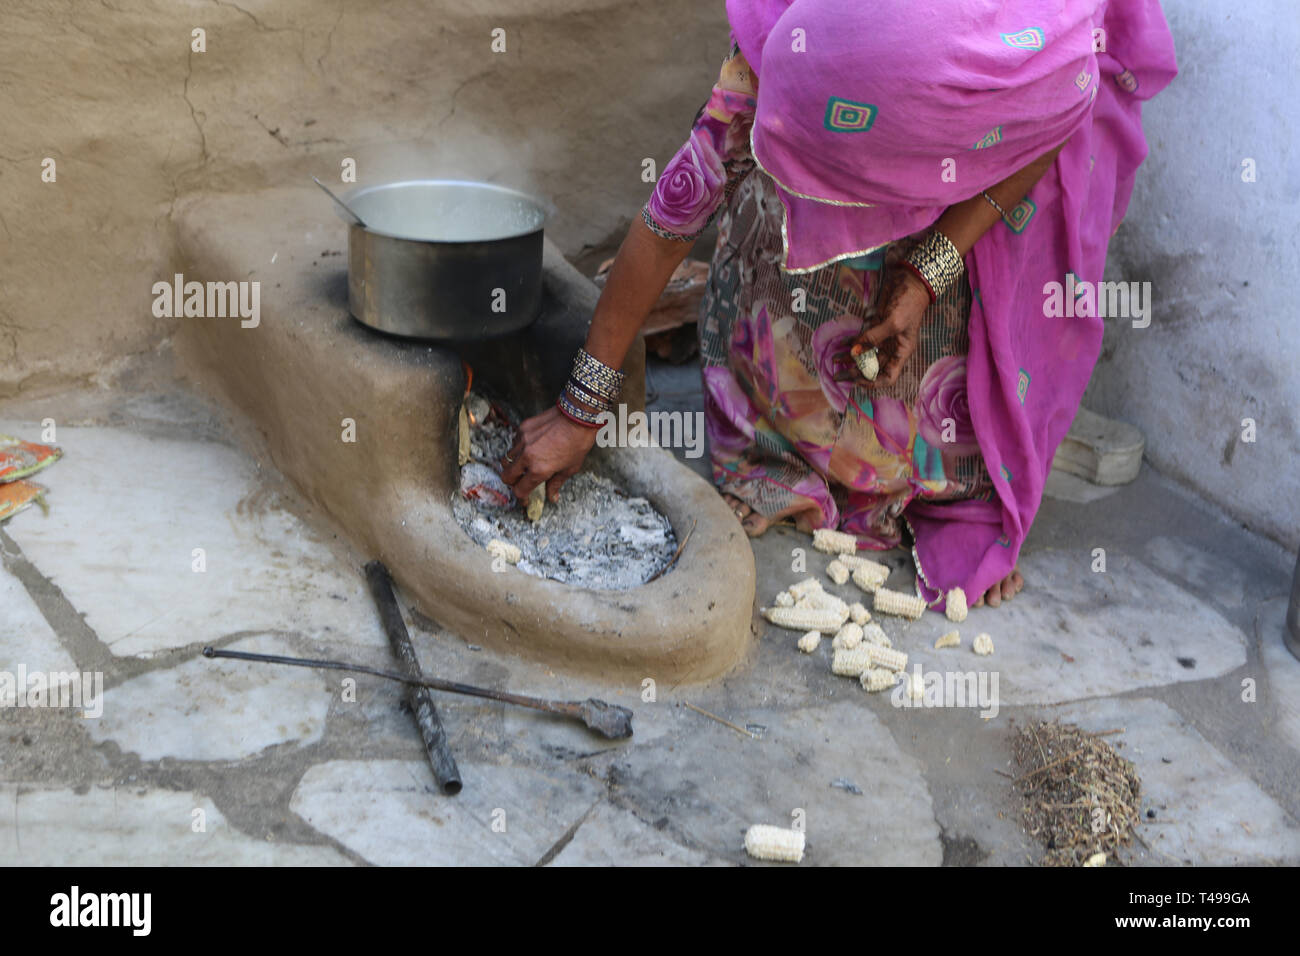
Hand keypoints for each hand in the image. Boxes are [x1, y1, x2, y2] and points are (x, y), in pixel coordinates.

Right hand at [499, 406, 598, 503]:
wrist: (578, 415)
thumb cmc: (578, 442)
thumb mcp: (570, 468)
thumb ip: (556, 484)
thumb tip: (552, 497)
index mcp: (538, 470)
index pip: (520, 490)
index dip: (522, 498)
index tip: (525, 499)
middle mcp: (526, 456)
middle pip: (506, 476)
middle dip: (512, 483)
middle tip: (520, 483)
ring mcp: (522, 441)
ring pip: (507, 459)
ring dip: (514, 465)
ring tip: (526, 464)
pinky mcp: (522, 428)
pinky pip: (514, 443)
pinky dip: (519, 449)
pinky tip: (532, 447)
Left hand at [842, 268, 930, 386]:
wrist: (909, 280)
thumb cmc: (909, 303)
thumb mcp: (894, 323)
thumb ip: (873, 338)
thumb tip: (854, 353)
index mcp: (901, 352)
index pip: (887, 377)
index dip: (872, 382)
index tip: (856, 381)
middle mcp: (891, 348)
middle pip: (872, 367)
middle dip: (855, 372)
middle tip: (837, 374)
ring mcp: (882, 337)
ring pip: (863, 354)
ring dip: (849, 358)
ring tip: (833, 359)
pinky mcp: (874, 325)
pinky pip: (860, 338)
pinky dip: (850, 341)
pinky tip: (839, 343)